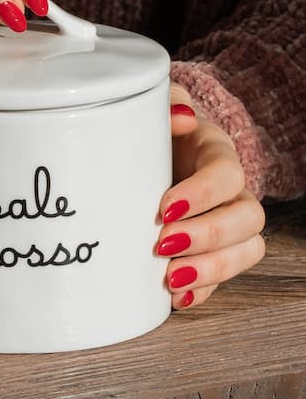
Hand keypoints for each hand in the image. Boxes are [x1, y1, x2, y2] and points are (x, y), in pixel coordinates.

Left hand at [158, 83, 265, 309]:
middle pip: (248, 218)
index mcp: (216, 154)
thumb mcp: (154, 110)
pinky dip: (202, 291)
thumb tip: (180, 116)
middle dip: (208, 236)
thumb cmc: (153, 136)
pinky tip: (174, 298)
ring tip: (170, 279)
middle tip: (162, 245)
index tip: (163, 208)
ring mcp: (226, 225)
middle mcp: (230, 191)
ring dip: (211, 269)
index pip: (227, 174)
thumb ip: (165, 100)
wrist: (149, 159)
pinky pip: (222, 279)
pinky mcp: (211, 253)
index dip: (202, 194)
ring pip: (247, 251)